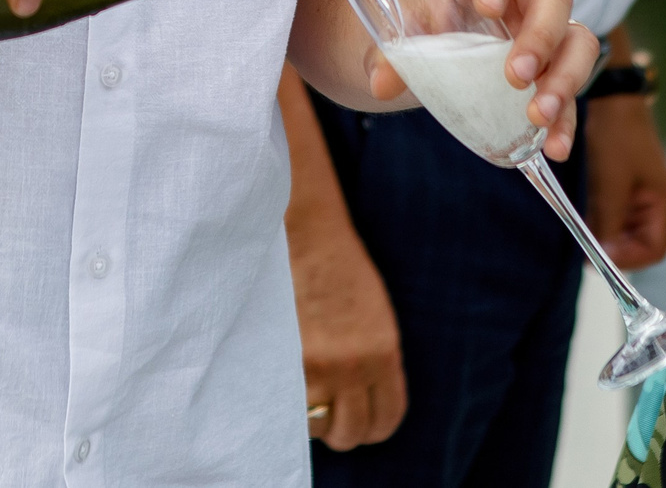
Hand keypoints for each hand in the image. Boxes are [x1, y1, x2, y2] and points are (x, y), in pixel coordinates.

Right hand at [292, 212, 405, 452]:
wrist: (303, 232)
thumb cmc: (337, 267)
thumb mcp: (373, 316)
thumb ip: (374, 360)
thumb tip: (359, 403)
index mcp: (384, 354)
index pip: (385, 420)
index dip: (370, 428)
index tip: (356, 421)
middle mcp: (354, 366)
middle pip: (350, 432)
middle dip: (338, 429)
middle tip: (324, 411)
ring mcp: (316, 366)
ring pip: (314, 426)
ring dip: (307, 417)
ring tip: (299, 393)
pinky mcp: (283, 359)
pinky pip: (285, 406)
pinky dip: (282, 403)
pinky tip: (280, 383)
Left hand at [364, 0, 599, 159]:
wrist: (435, 44)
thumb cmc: (425, 22)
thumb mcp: (405, 33)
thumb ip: (391, 56)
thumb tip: (382, 83)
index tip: (488, 5)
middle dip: (540, 36)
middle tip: (515, 74)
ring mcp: (546, 27)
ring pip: (577, 41)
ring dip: (564, 79)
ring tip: (538, 114)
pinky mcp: (554, 65)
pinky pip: (572, 89)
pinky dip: (566, 119)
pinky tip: (554, 146)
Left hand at [585, 94, 665, 268]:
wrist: (609, 98)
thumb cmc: (616, 136)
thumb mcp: (611, 182)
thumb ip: (609, 220)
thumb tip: (603, 255)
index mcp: (661, 201)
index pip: (654, 249)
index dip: (629, 259)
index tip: (600, 257)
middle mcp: (654, 200)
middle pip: (639, 242)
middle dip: (614, 247)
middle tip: (585, 248)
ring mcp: (639, 192)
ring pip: (624, 228)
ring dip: (605, 232)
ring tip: (582, 230)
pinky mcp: (623, 182)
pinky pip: (614, 210)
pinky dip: (599, 216)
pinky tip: (582, 213)